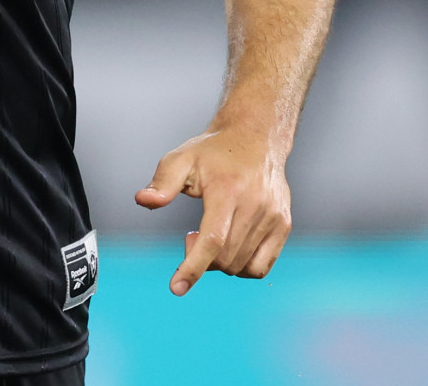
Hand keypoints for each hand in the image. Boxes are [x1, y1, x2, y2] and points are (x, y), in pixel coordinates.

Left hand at [135, 125, 291, 294]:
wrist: (255, 139)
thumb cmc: (214, 151)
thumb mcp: (181, 159)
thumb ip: (162, 183)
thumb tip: (143, 200)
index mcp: (227, 190)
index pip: (212, 240)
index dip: (193, 267)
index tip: (177, 288)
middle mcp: (255, 206)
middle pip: (225, 257)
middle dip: (201, 259)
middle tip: (190, 237)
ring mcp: (273, 218)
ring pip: (242, 265)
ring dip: (219, 263)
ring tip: (211, 235)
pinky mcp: (284, 226)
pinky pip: (261, 266)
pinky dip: (241, 267)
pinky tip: (229, 247)